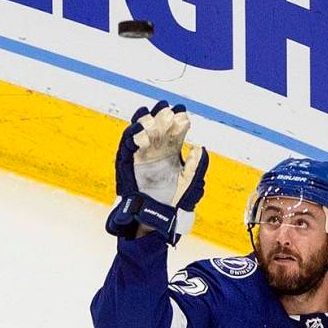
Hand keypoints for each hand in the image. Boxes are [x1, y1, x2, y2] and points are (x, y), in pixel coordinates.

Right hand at [106, 101, 208, 244]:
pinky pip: (127, 147)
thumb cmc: (175, 201)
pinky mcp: (127, 163)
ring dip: (145, 124)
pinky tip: (140, 133)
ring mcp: (141, 155)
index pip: (175, 131)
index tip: (183, 113)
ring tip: (152, 117)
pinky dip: (132, 138)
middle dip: (162, 117)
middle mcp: (157, 150)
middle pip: (158, 127)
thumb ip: (196, 167)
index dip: (178, 121)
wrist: (157, 218)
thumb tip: (200, 148)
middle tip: (166, 109)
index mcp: (172, 152)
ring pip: (141, 133)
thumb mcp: (190, 183)